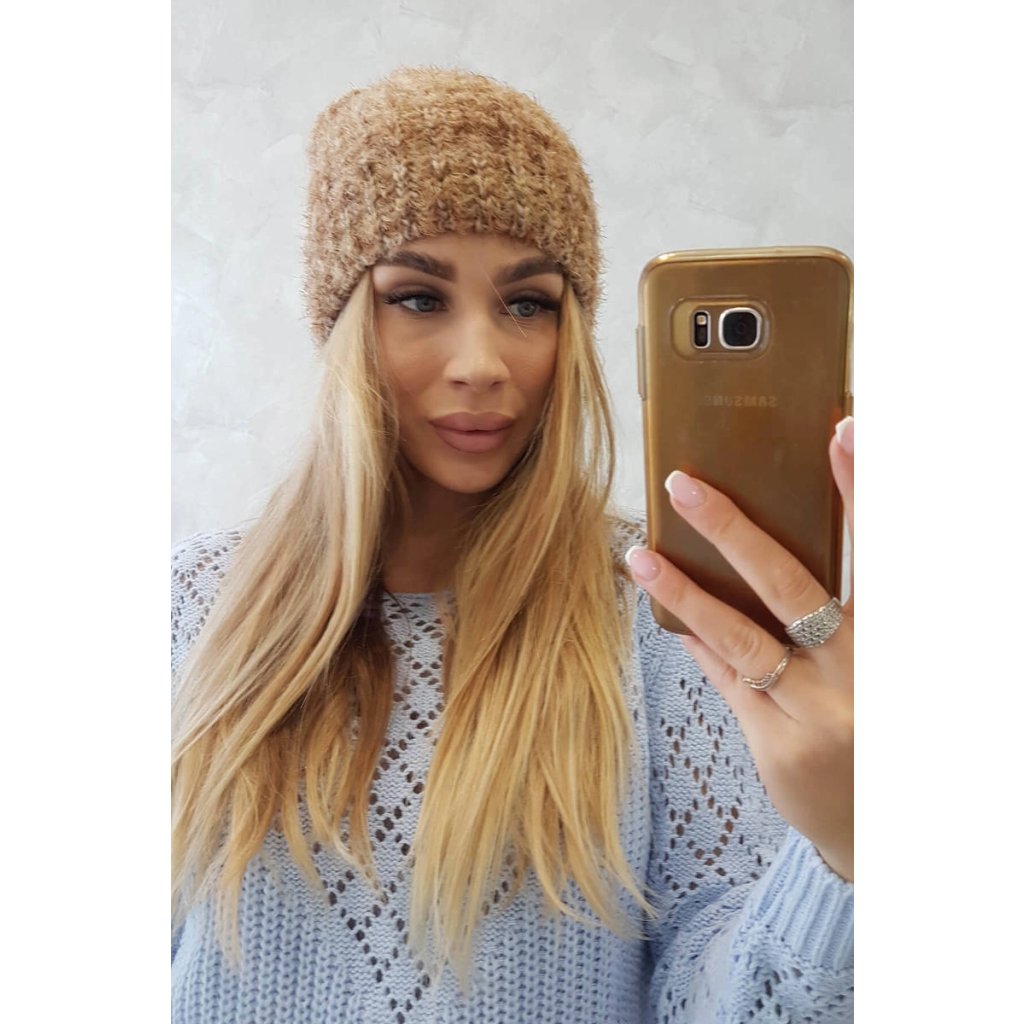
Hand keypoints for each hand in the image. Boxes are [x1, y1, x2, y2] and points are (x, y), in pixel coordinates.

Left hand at [627, 417, 854, 881]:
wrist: (874, 824)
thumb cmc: (871, 723)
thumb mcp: (871, 660)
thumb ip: (839, 610)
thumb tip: (762, 541)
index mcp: (890, 638)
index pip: (880, 552)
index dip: (863, 490)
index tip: (843, 430)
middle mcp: (858, 670)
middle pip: (791, 585)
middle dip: (733, 531)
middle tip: (685, 486)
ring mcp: (814, 710)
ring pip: (740, 635)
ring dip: (685, 591)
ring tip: (640, 554)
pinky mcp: (775, 743)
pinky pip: (726, 677)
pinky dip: (696, 639)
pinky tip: (663, 606)